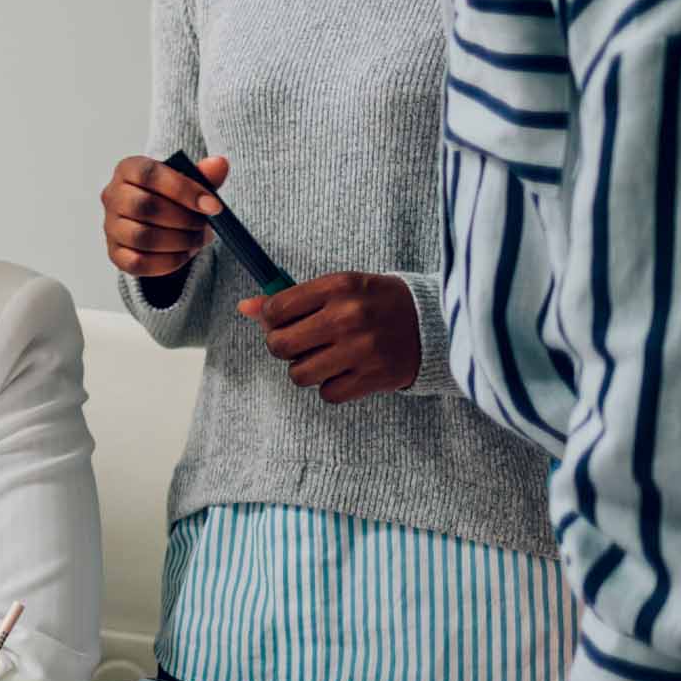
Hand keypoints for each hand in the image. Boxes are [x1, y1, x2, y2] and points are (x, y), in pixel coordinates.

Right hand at [100, 153, 225, 277]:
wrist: (158, 223)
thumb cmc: (172, 197)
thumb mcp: (189, 181)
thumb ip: (204, 174)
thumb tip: (219, 164)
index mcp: (128, 169)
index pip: (149, 174)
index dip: (184, 190)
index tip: (213, 206)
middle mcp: (112, 196)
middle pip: (144, 207)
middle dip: (183, 219)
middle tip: (204, 225)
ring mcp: (111, 226)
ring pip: (142, 237)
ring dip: (178, 241)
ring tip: (197, 239)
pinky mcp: (115, 253)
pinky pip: (138, 262)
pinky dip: (168, 261)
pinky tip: (185, 254)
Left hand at [240, 272, 419, 403]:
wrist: (434, 323)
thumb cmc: (376, 303)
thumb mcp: (339, 288)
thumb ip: (293, 298)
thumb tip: (245, 307)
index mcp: (338, 287)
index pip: (276, 309)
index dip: (272, 319)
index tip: (284, 321)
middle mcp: (348, 317)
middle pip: (280, 345)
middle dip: (282, 347)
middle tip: (300, 343)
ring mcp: (361, 350)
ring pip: (299, 374)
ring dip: (305, 369)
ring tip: (323, 358)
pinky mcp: (374, 377)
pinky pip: (327, 394)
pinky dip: (331, 386)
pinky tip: (345, 371)